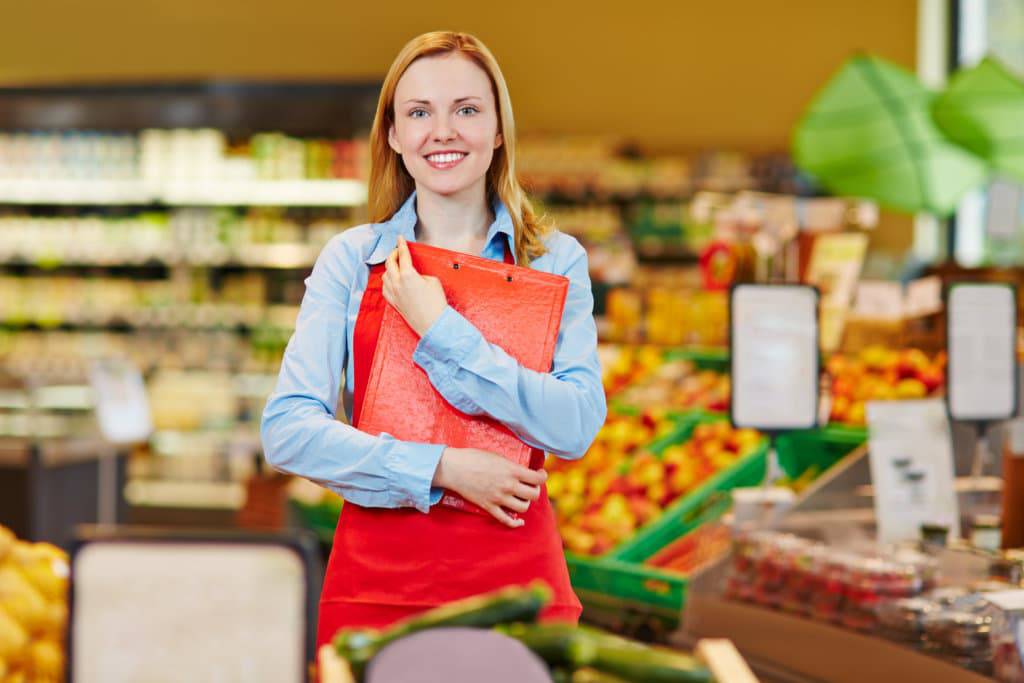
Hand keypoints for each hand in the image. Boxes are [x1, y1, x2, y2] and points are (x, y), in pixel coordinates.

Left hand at [382, 235, 447, 336]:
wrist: (433, 323)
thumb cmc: (436, 303)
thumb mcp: (433, 281)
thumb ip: (420, 274)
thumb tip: (414, 276)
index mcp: (408, 275)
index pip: (403, 255)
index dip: (401, 245)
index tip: (400, 238)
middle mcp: (397, 283)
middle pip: (390, 263)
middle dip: (393, 254)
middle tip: (398, 251)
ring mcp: (393, 293)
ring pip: (385, 274)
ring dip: (390, 267)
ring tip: (396, 265)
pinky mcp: (393, 302)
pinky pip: (385, 287)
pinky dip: (387, 280)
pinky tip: (392, 280)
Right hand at [432, 447, 546, 527]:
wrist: (454, 468)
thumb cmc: (474, 457)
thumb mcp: (498, 456)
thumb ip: (512, 466)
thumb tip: (523, 470)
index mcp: (512, 470)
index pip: (538, 479)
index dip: (543, 476)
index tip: (540, 474)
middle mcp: (508, 486)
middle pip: (533, 495)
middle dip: (534, 490)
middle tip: (530, 485)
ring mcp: (498, 498)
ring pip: (523, 507)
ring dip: (525, 502)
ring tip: (521, 497)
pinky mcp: (489, 506)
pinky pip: (506, 520)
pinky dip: (515, 523)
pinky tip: (520, 521)